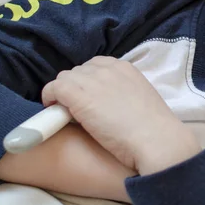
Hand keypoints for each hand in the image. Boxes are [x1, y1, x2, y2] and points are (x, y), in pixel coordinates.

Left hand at [41, 56, 200, 174]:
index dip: (89, 81)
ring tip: (68, 114)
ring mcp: (92, 80)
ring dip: (63, 94)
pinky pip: (53, 88)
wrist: (154, 139)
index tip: (90, 97)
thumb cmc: (153, 128)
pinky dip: (50, 98)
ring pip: (64, 78)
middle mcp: (107, 68)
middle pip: (79, 71)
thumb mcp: (140, 98)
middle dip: (76, 88)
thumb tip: (107, 101)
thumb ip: (123, 92)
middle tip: (79, 110)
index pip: (96, 65)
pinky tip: (54, 113)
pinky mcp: (78, 95)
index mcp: (125, 67)